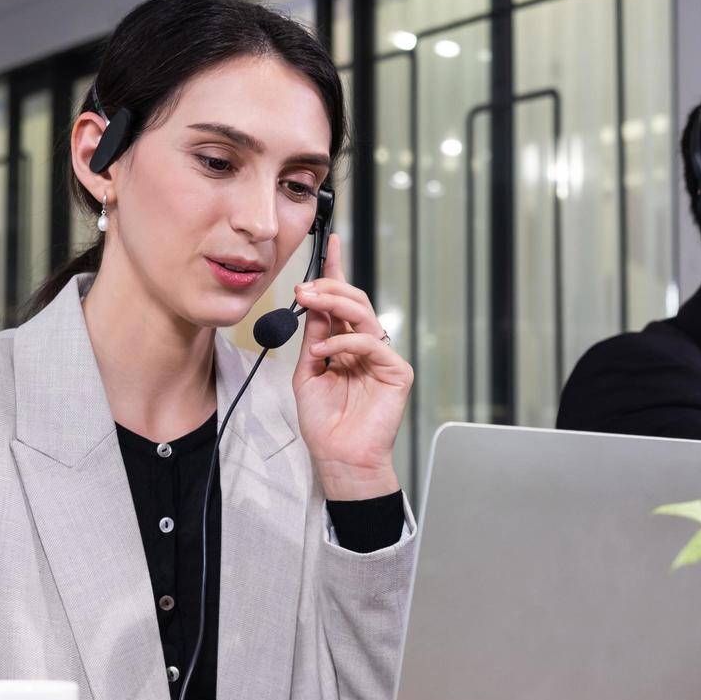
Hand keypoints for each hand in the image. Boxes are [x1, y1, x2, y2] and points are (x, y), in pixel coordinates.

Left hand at [293, 233, 413, 499]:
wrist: (338, 457)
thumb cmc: (324, 423)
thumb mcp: (307, 371)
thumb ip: (313, 336)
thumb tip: (311, 300)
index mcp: (345, 343)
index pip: (342, 301)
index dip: (337, 270)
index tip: (330, 242)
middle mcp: (365, 346)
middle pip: (353, 301)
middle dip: (328, 287)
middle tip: (303, 288)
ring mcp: (382, 358)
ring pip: (364, 314)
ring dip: (335, 302)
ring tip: (310, 303)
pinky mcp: (397, 372)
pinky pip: (372, 343)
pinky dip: (346, 341)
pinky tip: (327, 349)